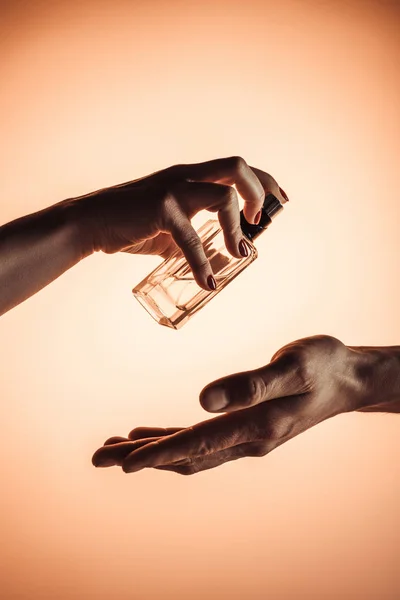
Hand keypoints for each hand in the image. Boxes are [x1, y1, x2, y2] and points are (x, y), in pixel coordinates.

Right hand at [74, 156, 286, 289]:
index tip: (279, 201)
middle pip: (237, 167)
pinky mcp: (161, 208)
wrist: (90, 223)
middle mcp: (186, 176)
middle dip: (260, 191)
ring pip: (224, 194)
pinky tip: (207, 282)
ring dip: (238, 226)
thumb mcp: (169, 230)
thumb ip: (193, 238)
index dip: (262, 182)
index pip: (236, 169)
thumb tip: (215, 260)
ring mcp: (174, 189)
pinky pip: (193, 238)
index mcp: (190, 177)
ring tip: (240, 252)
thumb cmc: (129, 224)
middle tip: (260, 220)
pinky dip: (204, 263)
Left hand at [92, 336, 399, 474]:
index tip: (121, 463)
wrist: (348, 378)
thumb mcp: (292, 367)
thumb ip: (250, 385)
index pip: (197, 445)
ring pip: (190, 450)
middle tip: (99, 457)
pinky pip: (202, 439)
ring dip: (151, 450)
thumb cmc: (324, 365)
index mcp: (256, 426)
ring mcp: (247, 436)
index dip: (157, 453)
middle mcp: (247, 439)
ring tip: (115, 448)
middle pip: (184, 454)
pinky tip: (153, 434)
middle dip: (140, 457)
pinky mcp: (247, 426)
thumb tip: (202, 399)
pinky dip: (173, 438)